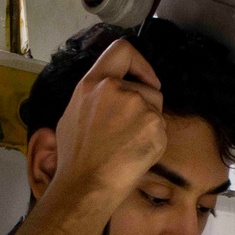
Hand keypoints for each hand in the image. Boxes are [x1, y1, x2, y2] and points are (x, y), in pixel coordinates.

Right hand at [51, 38, 166, 208]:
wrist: (87, 184)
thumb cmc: (75, 158)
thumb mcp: (72, 115)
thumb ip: (94, 97)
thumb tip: (105, 95)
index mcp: (92, 83)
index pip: (121, 50)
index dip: (139, 63)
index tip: (145, 79)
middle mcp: (115, 89)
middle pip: (147, 87)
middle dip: (146, 104)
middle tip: (131, 129)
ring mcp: (138, 106)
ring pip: (157, 108)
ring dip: (150, 123)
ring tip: (129, 144)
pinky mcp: (154, 125)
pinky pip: (162, 128)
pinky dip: (154, 140)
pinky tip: (136, 153)